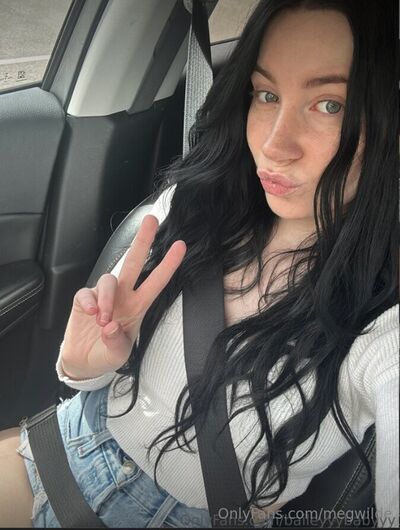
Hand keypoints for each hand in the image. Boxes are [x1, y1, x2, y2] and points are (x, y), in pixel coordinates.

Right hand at [60, 215, 185, 379]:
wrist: (84, 362)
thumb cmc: (107, 353)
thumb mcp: (118, 354)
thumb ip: (116, 343)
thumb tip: (110, 326)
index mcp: (138, 306)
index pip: (156, 282)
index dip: (168, 264)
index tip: (180, 246)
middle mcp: (123, 296)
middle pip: (134, 263)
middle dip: (143, 241)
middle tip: (151, 221)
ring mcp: (103, 296)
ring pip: (109, 280)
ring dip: (106, 298)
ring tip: (103, 319)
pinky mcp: (83, 299)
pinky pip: (86, 292)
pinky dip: (89, 301)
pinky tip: (90, 314)